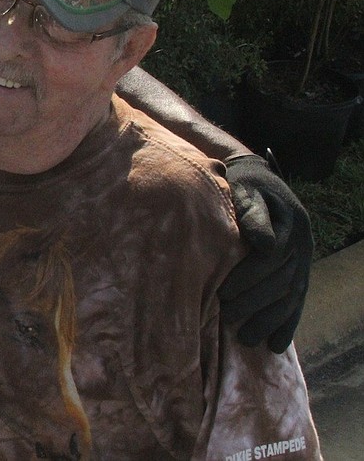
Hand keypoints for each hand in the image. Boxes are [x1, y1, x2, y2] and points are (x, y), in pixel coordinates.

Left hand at [219, 155, 313, 352]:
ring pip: (290, 297)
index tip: (223, 294)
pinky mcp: (300, 272)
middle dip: (253, 303)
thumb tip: (263, 243)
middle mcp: (302, 245)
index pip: (269, 259)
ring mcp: (303, 260)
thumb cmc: (243, 185)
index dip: (247, 279)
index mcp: (289, 224)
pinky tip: (276, 345)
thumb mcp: (244, 189)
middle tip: (227, 317)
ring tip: (246, 340)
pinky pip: (297, 301)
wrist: (260, 180)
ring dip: (269, 320)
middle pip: (280, 282)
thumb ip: (251, 212)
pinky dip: (287, 324)